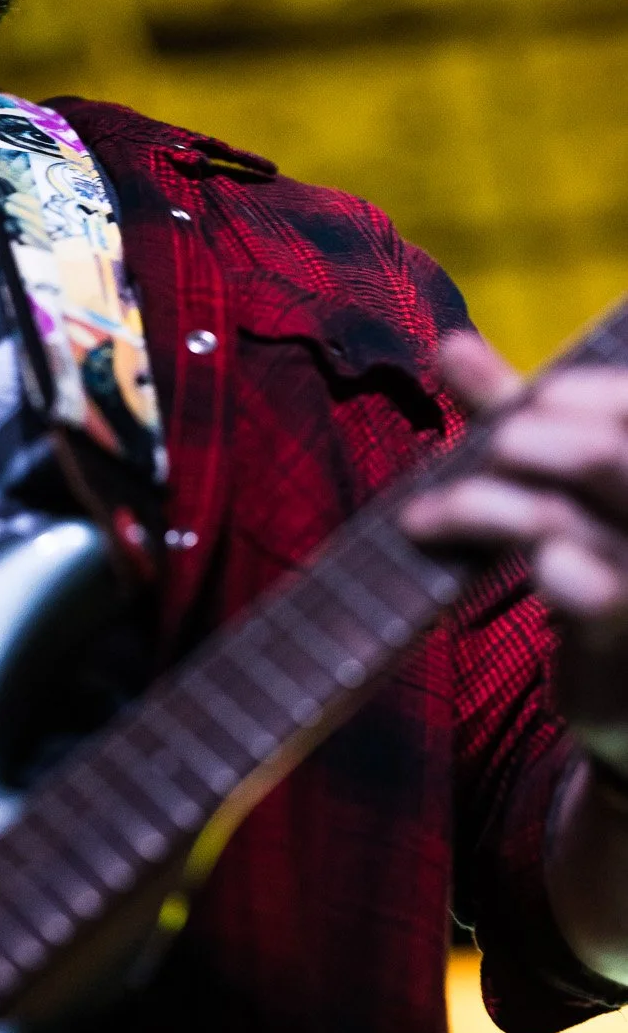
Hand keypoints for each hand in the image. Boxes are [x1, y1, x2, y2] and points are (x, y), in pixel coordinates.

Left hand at [401, 329, 627, 776]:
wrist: (625, 689)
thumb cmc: (590, 561)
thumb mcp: (554, 479)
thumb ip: (512, 414)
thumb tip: (449, 343)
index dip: (577, 392)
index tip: (528, 403)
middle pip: (602, 455)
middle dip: (523, 442)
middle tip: (482, 454)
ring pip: (557, 518)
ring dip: (476, 505)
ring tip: (424, 516)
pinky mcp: (624, 640)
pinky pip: (583, 591)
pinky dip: (535, 566)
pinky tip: (505, 566)